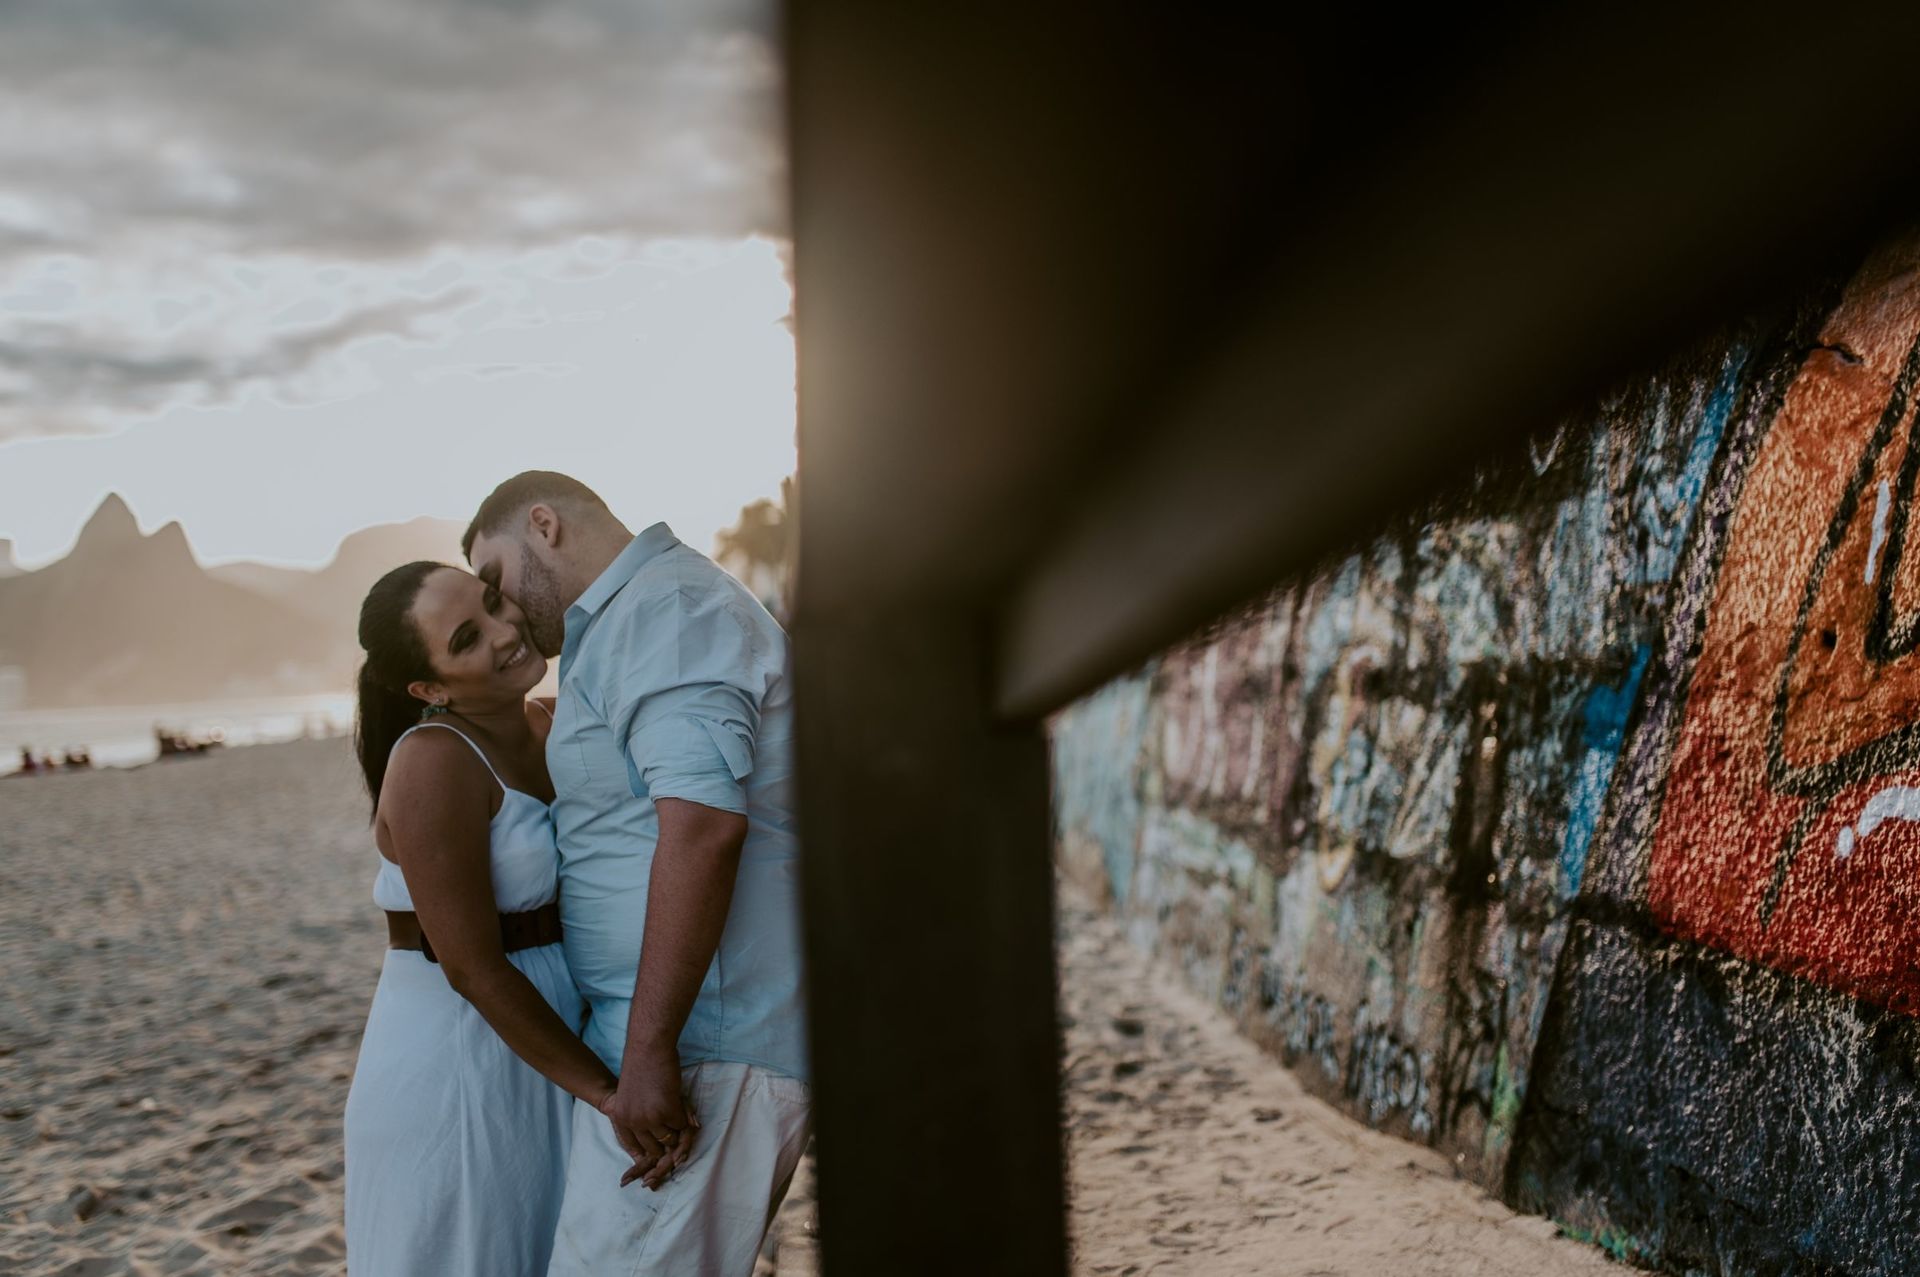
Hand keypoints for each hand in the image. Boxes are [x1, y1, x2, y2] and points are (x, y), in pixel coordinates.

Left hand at [598, 1043, 698, 1190]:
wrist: (648, 1046)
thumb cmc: (643, 1067)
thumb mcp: (635, 1097)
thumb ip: (645, 1117)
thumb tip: (657, 1138)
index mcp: (621, 1119)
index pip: (633, 1147)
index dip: (644, 1160)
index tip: (652, 1171)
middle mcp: (633, 1122)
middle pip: (653, 1149)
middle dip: (667, 1153)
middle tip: (678, 1158)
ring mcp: (649, 1118)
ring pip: (670, 1140)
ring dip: (679, 1134)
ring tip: (685, 1126)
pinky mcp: (666, 1110)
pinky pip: (682, 1126)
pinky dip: (686, 1121)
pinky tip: (687, 1112)